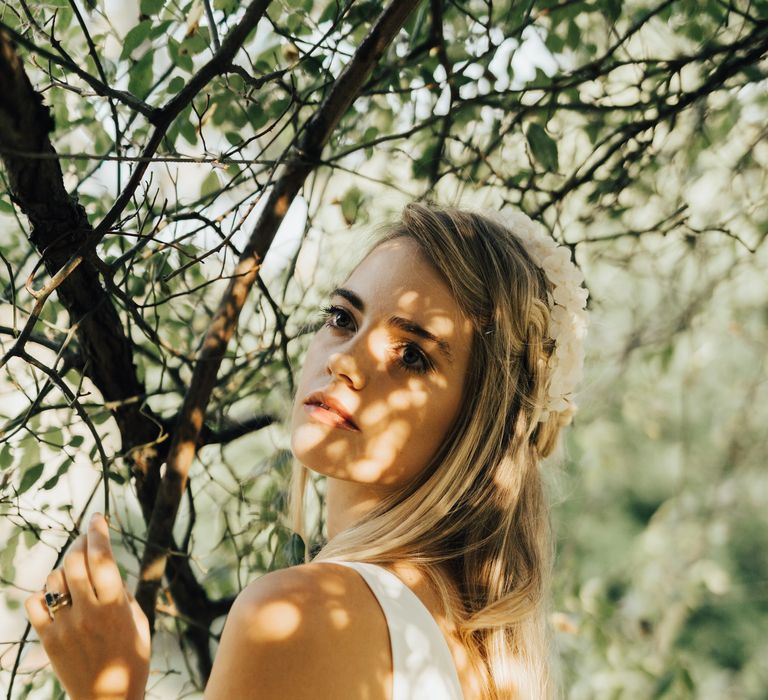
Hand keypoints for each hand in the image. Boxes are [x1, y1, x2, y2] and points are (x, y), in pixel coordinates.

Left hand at [24, 513, 150, 699]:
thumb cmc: (132, 656)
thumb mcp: (138, 620)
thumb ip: (122, 591)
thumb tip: (106, 566)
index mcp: (115, 605)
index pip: (102, 557)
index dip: (99, 532)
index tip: (98, 517)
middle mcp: (88, 612)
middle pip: (74, 562)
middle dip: (80, 543)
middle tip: (85, 540)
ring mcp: (65, 626)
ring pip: (54, 580)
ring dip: (64, 570)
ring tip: (73, 574)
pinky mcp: (48, 641)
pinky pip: (36, 605)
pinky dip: (43, 596)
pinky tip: (55, 599)